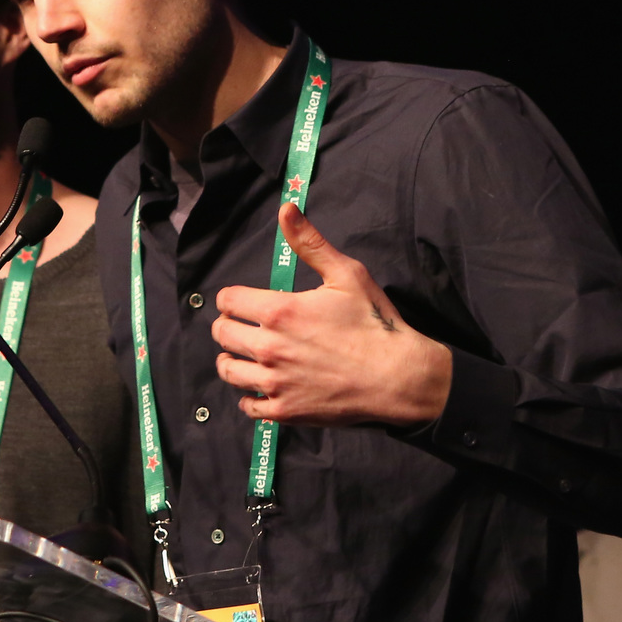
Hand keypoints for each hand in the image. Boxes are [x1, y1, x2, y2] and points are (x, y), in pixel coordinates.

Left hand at [211, 203, 450, 427]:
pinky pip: (248, 406)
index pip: (227, 301)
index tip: (243, 302)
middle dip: (228, 326)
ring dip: (232, 360)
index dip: (232, 298)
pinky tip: (261, 387)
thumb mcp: (346, 274)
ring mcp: (275, 382)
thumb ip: (310, 243)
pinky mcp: (285, 411)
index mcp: (279, 311)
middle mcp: (269, 347)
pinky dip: (249, 396)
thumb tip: (285, 209)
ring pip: (228, 370)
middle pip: (222, 334)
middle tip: (243, 327)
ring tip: (246, 357)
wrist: (398, 377)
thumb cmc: (374, 324)